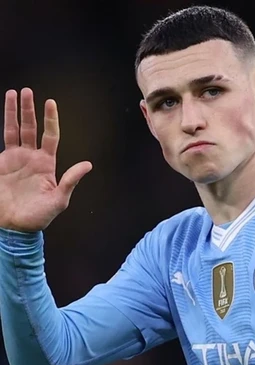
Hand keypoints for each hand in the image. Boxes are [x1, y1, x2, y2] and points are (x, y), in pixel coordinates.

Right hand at [0, 88, 91, 231]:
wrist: (14, 226)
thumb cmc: (38, 216)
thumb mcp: (59, 200)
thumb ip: (70, 180)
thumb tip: (88, 164)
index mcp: (46, 164)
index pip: (50, 136)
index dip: (51, 120)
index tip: (50, 102)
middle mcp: (31, 158)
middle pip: (31, 128)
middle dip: (29, 110)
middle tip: (28, 91)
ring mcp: (15, 159)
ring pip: (14, 130)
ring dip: (13, 112)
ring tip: (13, 93)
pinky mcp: (2, 164)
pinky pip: (3, 140)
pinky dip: (2, 126)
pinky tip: (2, 115)